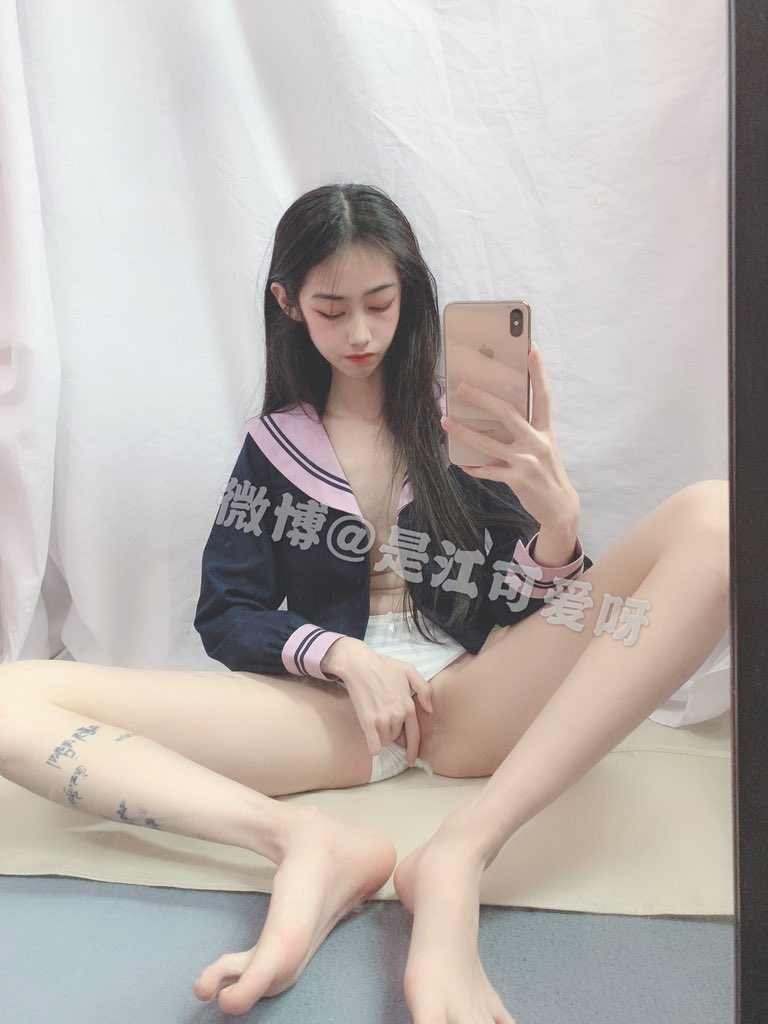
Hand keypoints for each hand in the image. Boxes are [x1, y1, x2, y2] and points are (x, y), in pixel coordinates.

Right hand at [331, 644, 433, 766]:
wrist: (359, 665)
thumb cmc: (383, 666)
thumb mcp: (409, 671)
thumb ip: (424, 689)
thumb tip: (430, 710)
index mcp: (408, 706)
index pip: (414, 734)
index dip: (413, 750)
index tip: (410, 760)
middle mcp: (398, 715)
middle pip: (396, 737)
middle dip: (391, 732)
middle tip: (382, 717)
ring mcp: (383, 720)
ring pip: (384, 741)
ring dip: (380, 737)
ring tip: (374, 721)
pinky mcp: (368, 722)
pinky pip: (374, 746)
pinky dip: (373, 747)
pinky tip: (371, 743)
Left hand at [441, 344, 579, 526]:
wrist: (559, 506)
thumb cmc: (546, 472)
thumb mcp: (542, 447)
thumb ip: (524, 432)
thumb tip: (492, 419)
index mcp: (545, 430)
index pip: (542, 396)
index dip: (538, 373)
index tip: (532, 349)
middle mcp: (537, 442)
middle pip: (508, 413)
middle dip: (483, 398)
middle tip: (462, 387)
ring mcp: (527, 462)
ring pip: (489, 443)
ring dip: (464, 432)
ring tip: (445, 421)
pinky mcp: (518, 480)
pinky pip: (489, 471)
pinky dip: (473, 467)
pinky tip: (460, 463)